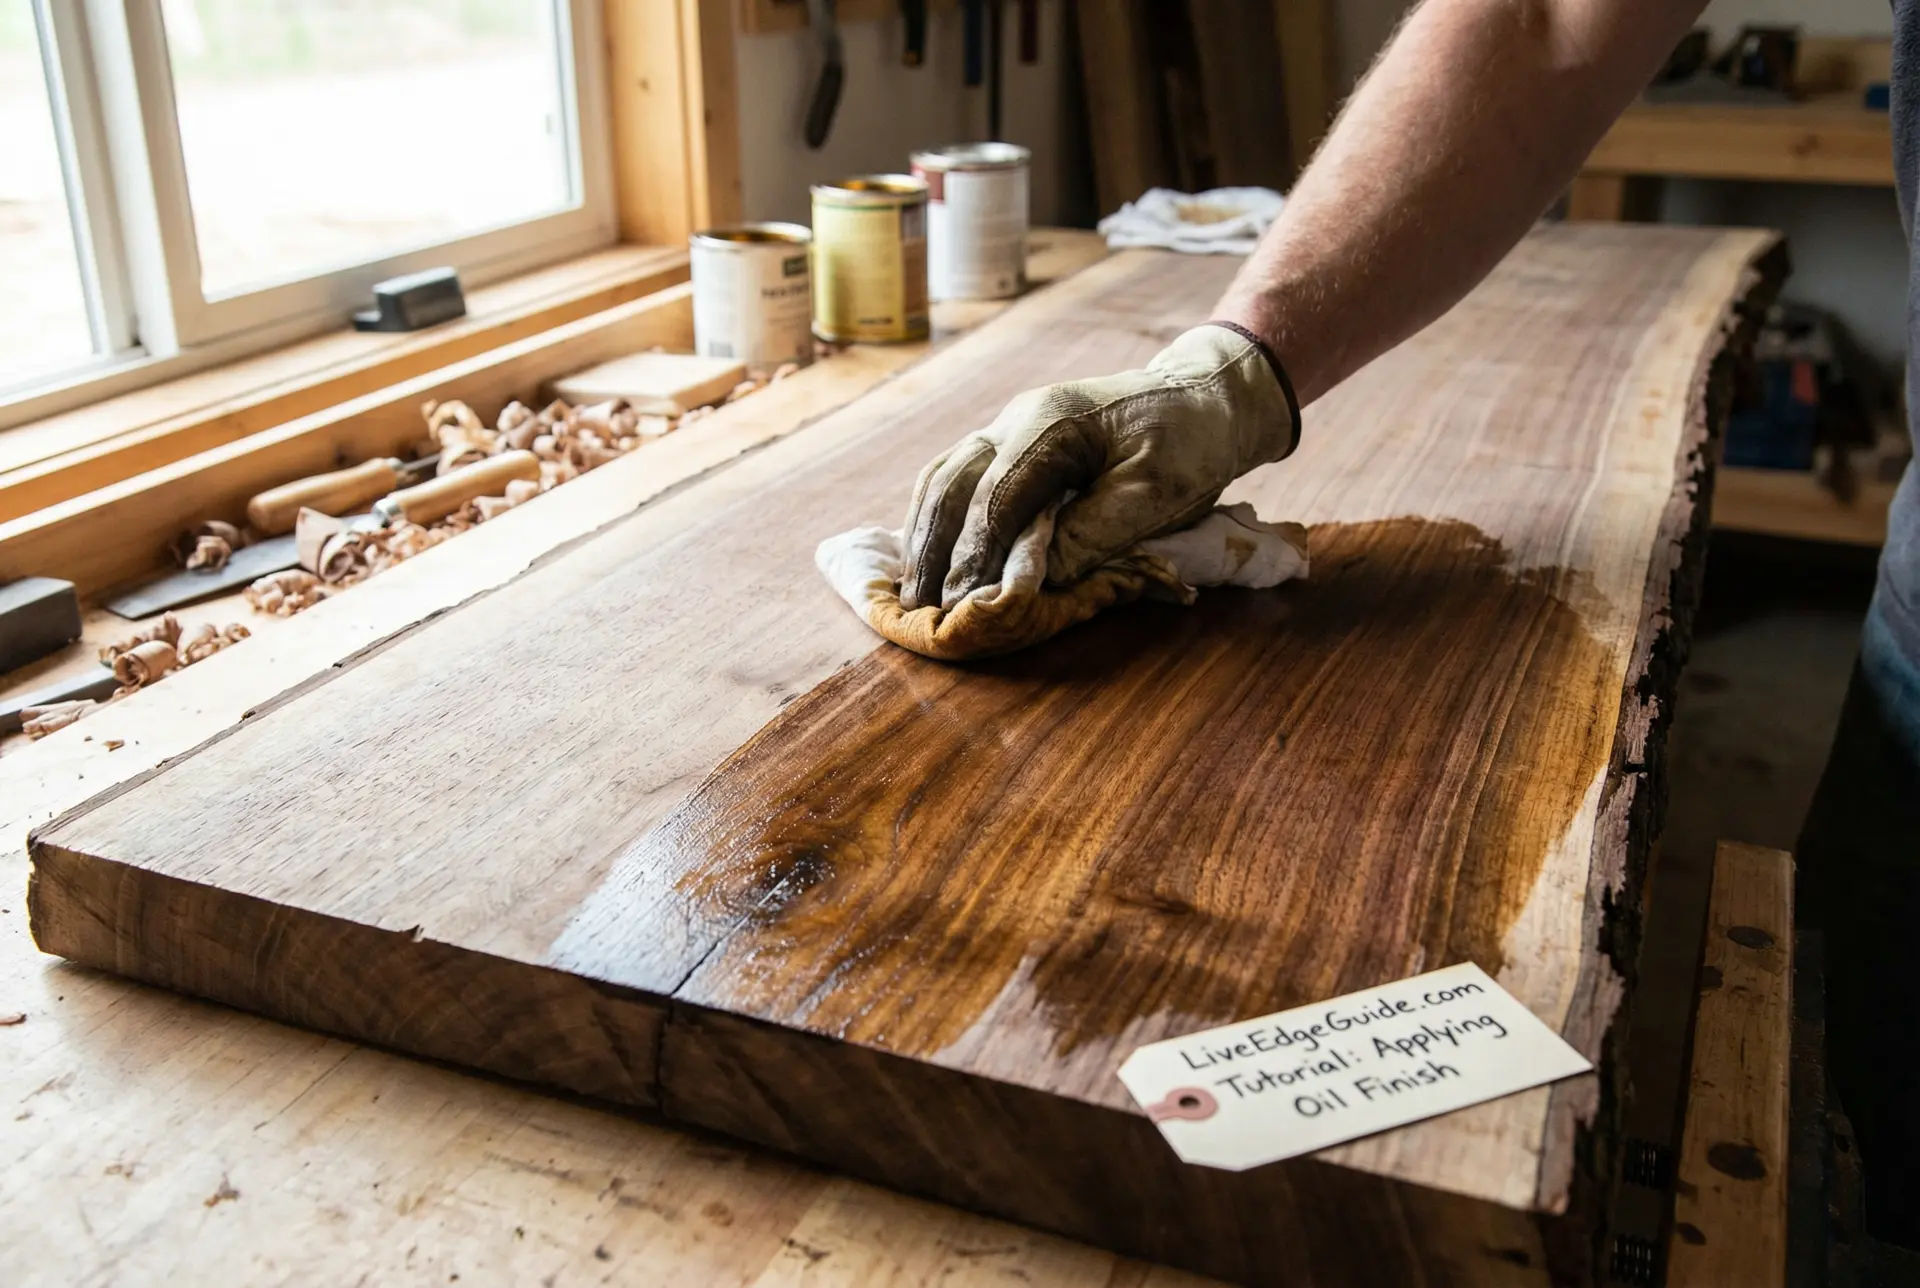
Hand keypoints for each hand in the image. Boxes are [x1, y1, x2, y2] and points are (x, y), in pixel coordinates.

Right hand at [899, 323, 1299, 609]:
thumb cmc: (1187, 444)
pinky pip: (958, 478)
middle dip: (932, 549)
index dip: (975, 555)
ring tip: (912, 591)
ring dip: (924, 535)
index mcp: (1051, 423)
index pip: (995, 495)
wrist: (1202, 398)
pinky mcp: (1011, 445)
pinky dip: (937, 519)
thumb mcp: (1155, 493)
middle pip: (951, 483)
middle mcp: (1015, 419)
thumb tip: (1036, 579)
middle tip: (919, 610)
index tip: (963, 604)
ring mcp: (1008, 428)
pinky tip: (928, 555)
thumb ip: (1094, 533)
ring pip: (944, 478)